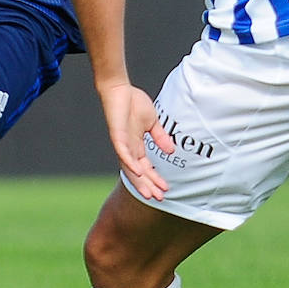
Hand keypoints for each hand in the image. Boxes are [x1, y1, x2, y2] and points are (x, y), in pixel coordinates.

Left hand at [98, 82, 175, 200]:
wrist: (119, 89)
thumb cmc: (133, 103)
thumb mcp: (152, 122)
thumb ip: (160, 137)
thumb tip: (171, 150)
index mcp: (137, 145)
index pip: (146, 167)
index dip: (155, 178)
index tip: (165, 189)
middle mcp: (128, 148)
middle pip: (139, 173)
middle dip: (149, 186)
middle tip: (159, 199)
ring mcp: (122, 143)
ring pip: (130, 168)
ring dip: (140, 181)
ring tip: (149, 194)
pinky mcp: (117, 136)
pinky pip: (123, 153)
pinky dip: (130, 163)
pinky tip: (138, 172)